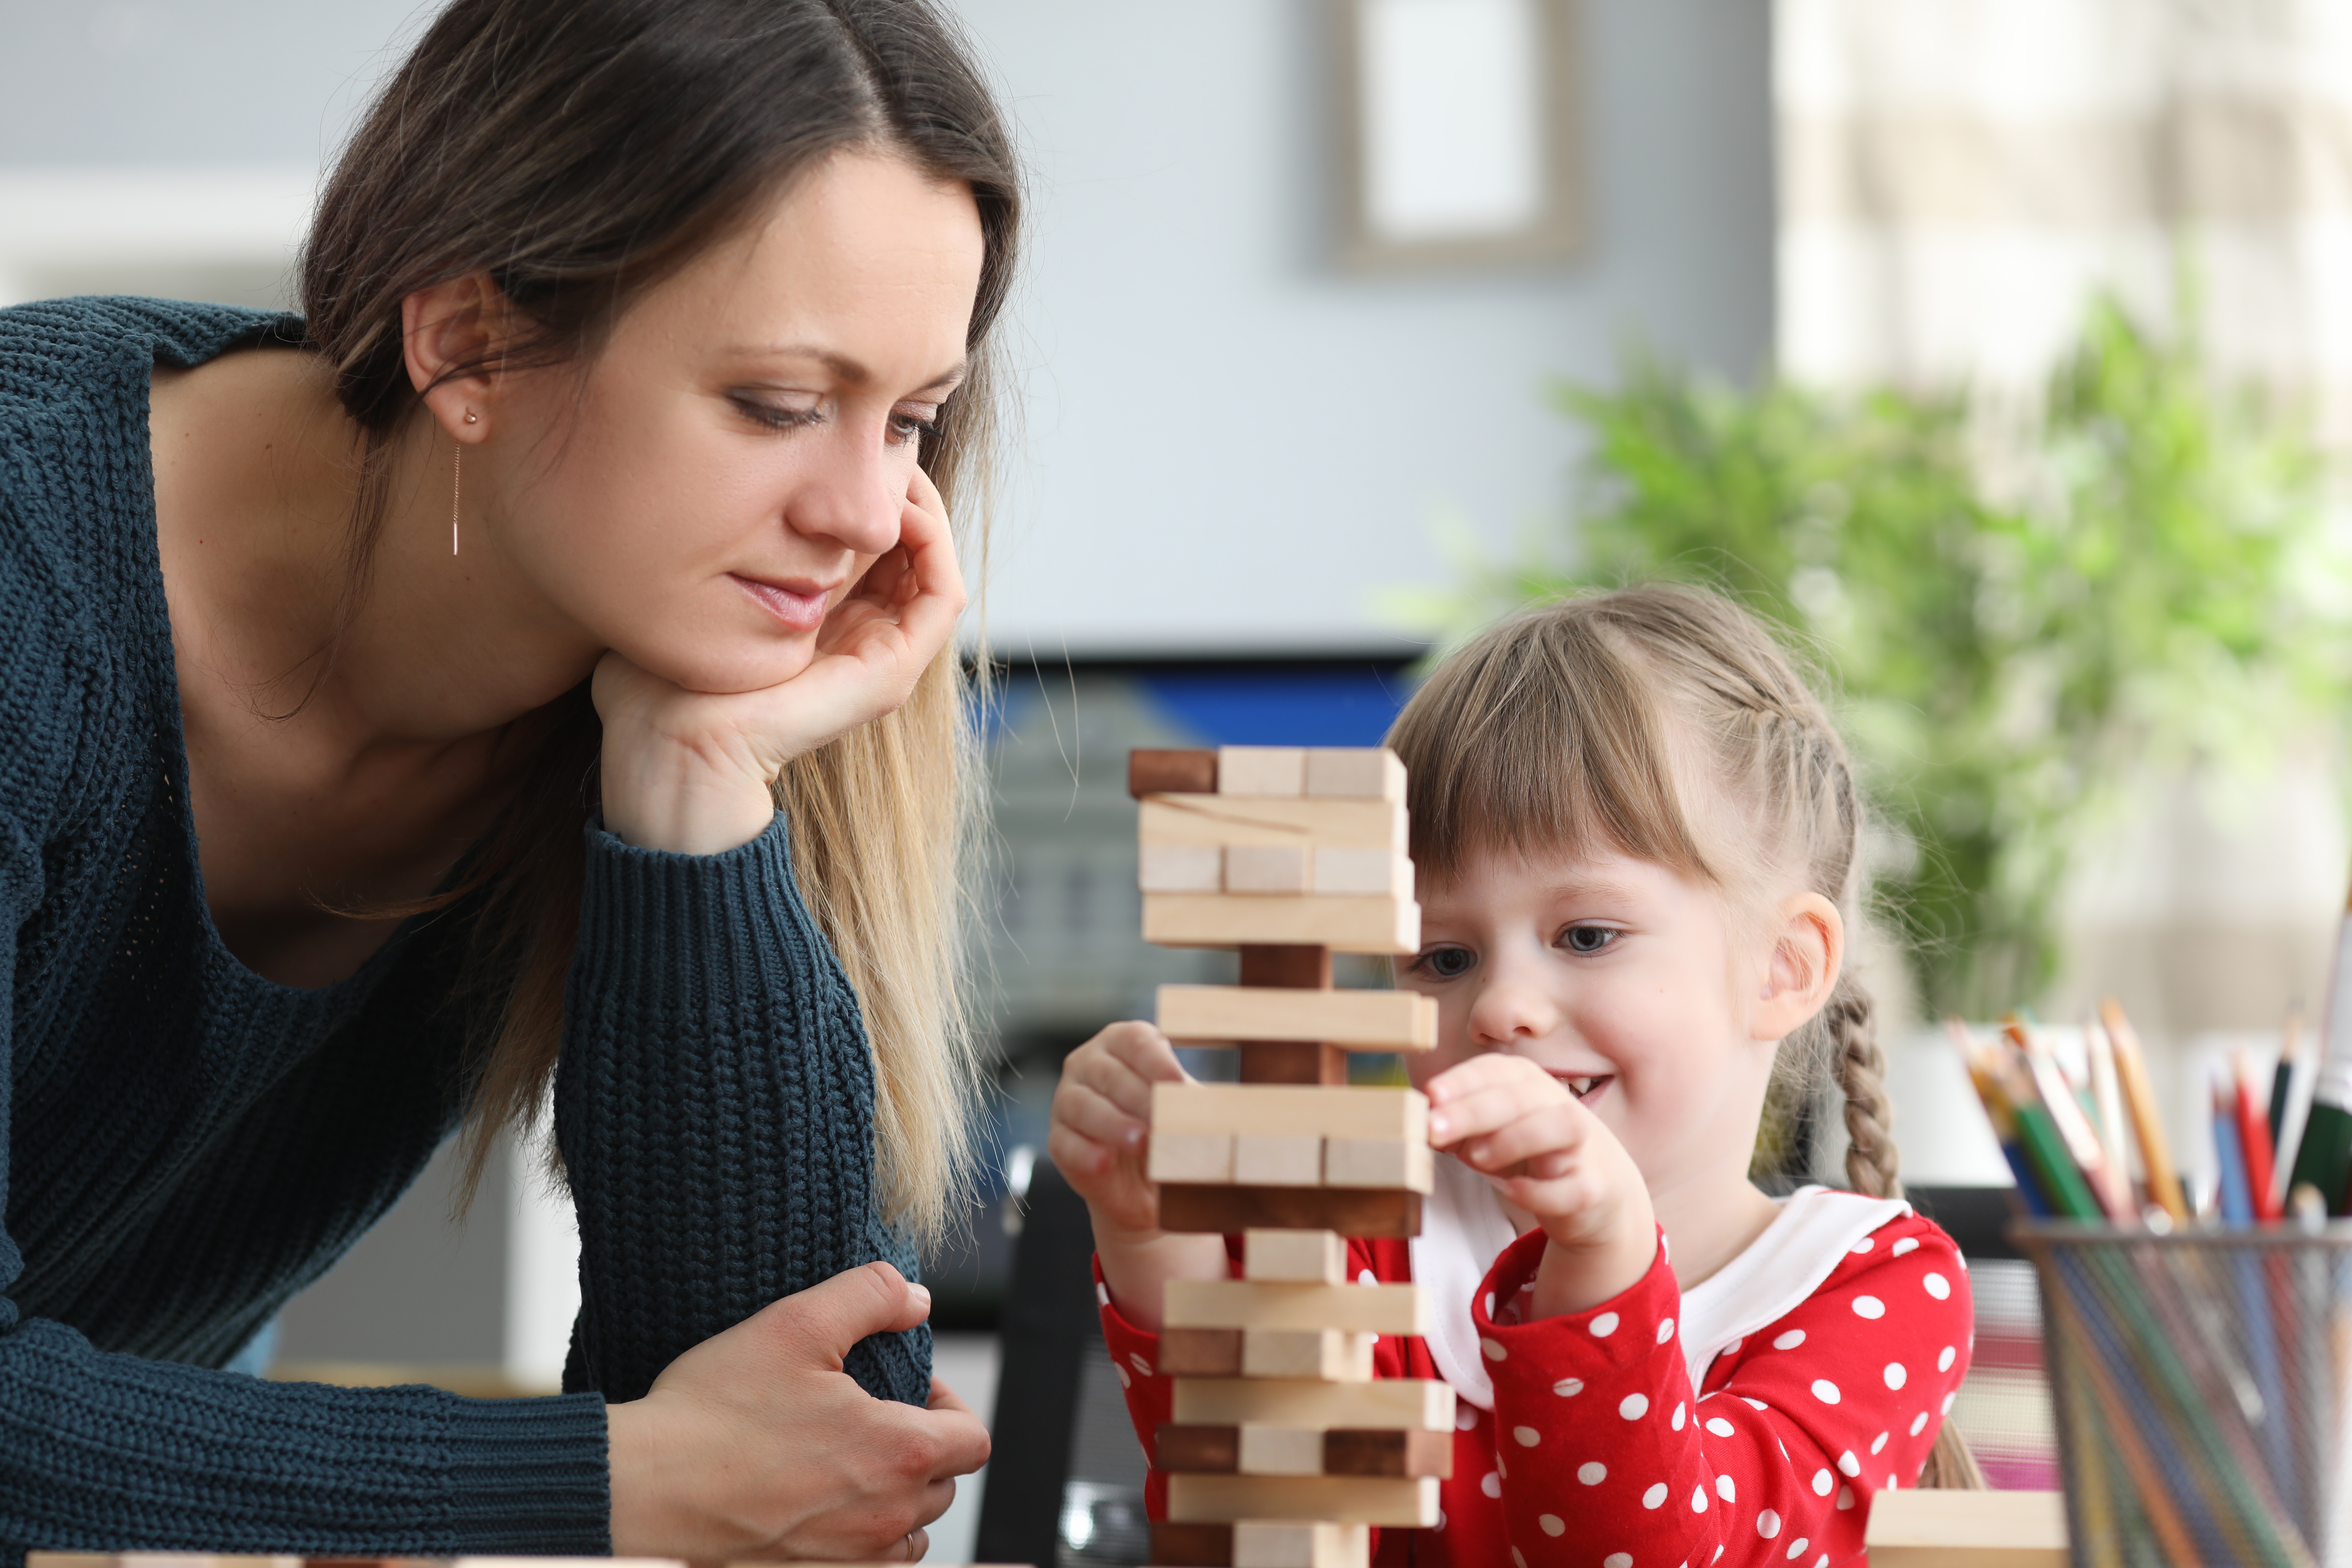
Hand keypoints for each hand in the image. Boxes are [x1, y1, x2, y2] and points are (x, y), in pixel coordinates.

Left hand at [596, 467, 965, 853]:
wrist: (671, 741)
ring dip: (923, 508)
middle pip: (909, 545)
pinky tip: (898, 507)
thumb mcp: (712, 584)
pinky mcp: (890, 673)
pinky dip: (935, 544)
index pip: (873, 539)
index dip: (869, 485)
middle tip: (878, 442)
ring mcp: (882, 657)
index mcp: (824, 617)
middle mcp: (861, 635)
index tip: (841, 444)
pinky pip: (943, 595)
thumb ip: (742, 545)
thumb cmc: (668, 671)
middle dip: (901, 487)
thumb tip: (756, 482)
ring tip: (894, 467)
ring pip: (934, 563)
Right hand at [607, 1261, 988, 1560]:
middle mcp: (886, 1519)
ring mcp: (849, 1561)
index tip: (910, 1388)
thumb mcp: (796, 1324)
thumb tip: (917, 1299)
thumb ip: (870, 1296)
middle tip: (870, 1417)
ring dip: (895, 1500)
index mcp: (898, 1454)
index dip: (950, 1405)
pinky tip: (819, 1505)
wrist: (643, 1490)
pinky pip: (866, 1566)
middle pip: (943, 1487)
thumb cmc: (714, 1411)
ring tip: (847, 1463)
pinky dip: (860, 1539)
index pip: (972, 1439)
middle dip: (923, 1448)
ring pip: (908, 1535)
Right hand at [1049, 1021, 1188, 1235]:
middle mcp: (1088, 1064)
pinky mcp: (1058, 1139)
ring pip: (1083, 1105)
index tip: (1177, 1084)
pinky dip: (1085, 1153)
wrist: (1143, 1182)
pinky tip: (1104, 1162)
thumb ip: (1191, 1100)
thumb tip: (1213, 1101)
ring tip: (1142, 1142)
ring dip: (1114, 1124)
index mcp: (1122, 1043)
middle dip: (1140, 1098)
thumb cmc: (1166, 1128)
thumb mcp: (1182, 1109)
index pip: (1135, 1041)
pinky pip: (1065, 1142)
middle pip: (1110, 1074)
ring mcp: (1067, 1100)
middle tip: (1164, 1121)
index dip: (1156, 1061)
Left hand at [1426, 1053, 1656, 1316]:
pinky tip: (1512, 1191)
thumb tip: (1422, 1125)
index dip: (1463, 1080)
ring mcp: (1583, 1147)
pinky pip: (1575, 1187)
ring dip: (1515, 1138)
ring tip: (1475, 1157)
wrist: (1597, 1191)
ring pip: (1560, 1127)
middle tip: (1434, 1128)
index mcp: (1529, 1085)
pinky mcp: (1595, 1187)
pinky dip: (1542, 1190)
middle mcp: (1559, 1106)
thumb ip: (1458, 1127)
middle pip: (1521, 1097)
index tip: (1430, 1094)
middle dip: (1475, 1110)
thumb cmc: (1529, 1153)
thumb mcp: (1490, 1133)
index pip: (1496, 1071)